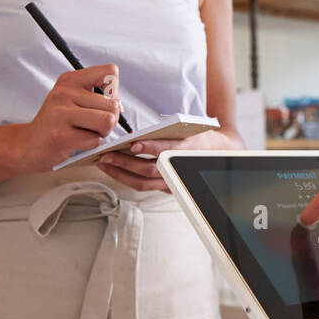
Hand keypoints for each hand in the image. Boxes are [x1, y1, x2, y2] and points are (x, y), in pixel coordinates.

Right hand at [17, 64, 122, 171]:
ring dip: (102, 133)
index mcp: (69, 80)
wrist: (28, 145)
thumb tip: (120, 107)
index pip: (110, 72)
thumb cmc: (57, 123)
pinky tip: (75, 142)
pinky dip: (90, 145)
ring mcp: (61, 113)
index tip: (102, 103)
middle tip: (91, 125)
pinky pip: (95, 140)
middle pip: (113, 104)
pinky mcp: (61, 135)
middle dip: (110, 120)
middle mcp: (64, 92)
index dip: (114, 92)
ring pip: (108, 121)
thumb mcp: (73, 99)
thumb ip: (98, 97)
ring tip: (85, 133)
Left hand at [93, 128, 233, 192]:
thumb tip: (136, 135)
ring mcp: (172, 183)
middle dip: (124, 163)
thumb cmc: (196, 138)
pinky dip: (125, 178)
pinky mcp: (166, 189)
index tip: (134, 144)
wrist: (215, 155)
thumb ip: (167, 131)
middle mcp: (179, 169)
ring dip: (119, 173)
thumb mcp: (188, 129)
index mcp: (187, 150)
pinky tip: (112, 169)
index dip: (151, 148)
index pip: (167, 151)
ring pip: (142, 183)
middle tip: (105, 155)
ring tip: (103, 163)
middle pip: (148, 170)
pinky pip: (142, 186)